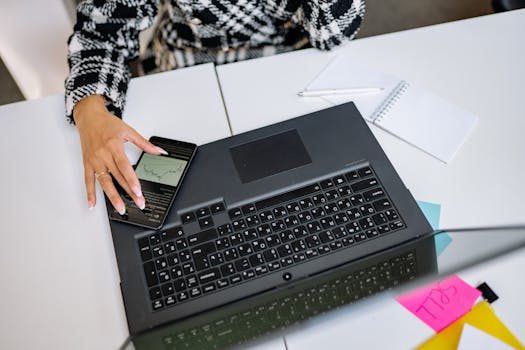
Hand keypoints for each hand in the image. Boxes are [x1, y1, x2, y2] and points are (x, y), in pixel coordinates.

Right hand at [73, 95, 166, 212]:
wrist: (89, 117)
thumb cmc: (108, 123)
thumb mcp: (129, 131)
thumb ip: (145, 143)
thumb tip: (160, 151)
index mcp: (114, 146)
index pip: (124, 167)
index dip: (131, 180)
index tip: (138, 191)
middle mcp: (103, 154)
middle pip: (117, 177)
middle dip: (128, 192)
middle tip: (137, 203)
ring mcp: (94, 160)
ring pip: (104, 182)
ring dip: (112, 197)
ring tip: (121, 208)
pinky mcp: (87, 163)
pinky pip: (88, 181)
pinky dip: (89, 193)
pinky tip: (92, 204)